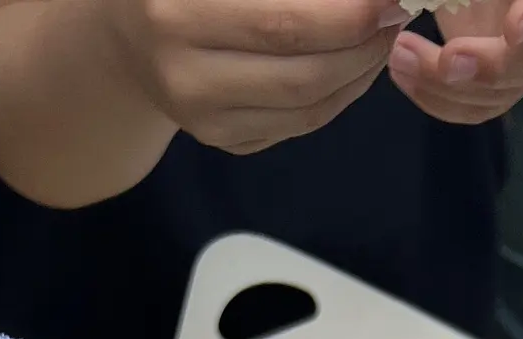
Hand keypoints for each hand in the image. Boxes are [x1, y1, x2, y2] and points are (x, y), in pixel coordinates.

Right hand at [107, 0, 401, 152]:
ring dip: (359, 73)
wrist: (126, 30)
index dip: (347, 15)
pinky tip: (356, 62)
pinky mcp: (221, 141)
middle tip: (395, 13)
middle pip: (302, 75)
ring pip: (306, 109)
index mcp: (177, 12)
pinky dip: (339, 95)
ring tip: (382, 34)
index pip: (284, 23)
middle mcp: (184, 75)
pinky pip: (298, 125)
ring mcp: (202, 120)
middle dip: (363, 46)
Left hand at [389, 0, 522, 126]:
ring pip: (495, 95)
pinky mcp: (498, 95)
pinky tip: (402, 76)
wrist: (502, 3)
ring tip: (401, 56)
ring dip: (444, 84)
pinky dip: (433, 97)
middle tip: (448, 59)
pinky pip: (470, 109)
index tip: (517, 27)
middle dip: (486, 67)